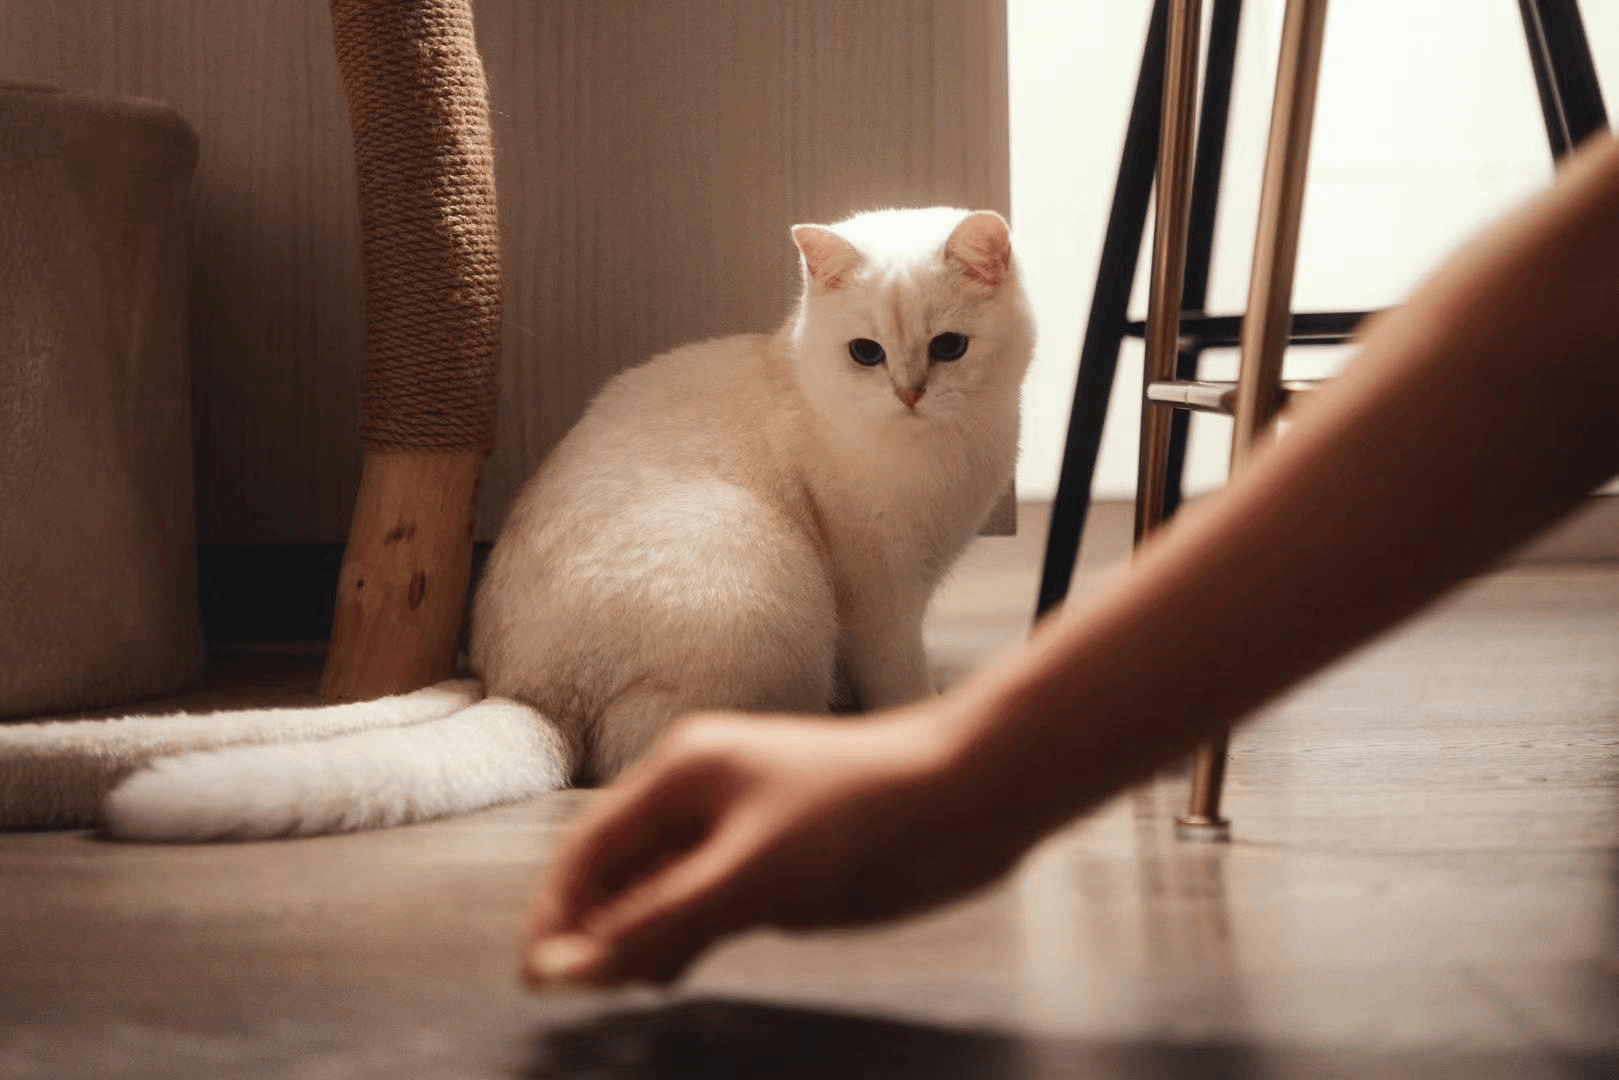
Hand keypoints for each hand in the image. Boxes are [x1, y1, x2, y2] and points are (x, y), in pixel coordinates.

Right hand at [521, 704, 1027, 988]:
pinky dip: (682, 936)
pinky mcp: (775, 860)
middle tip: (579, 997)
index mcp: (681, 773)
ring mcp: (738, 828)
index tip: (535, 981)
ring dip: (636, 936)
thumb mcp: (749, 876)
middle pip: (618, 869)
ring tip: (627, 987)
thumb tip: (563, 970)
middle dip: (593, 928)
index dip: (554, 914)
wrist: (967, 796)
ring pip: (660, 890)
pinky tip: (673, 969)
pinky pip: (704, 900)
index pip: (588, 848)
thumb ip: (655, 925)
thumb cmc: (862, 814)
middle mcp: (700, 796)